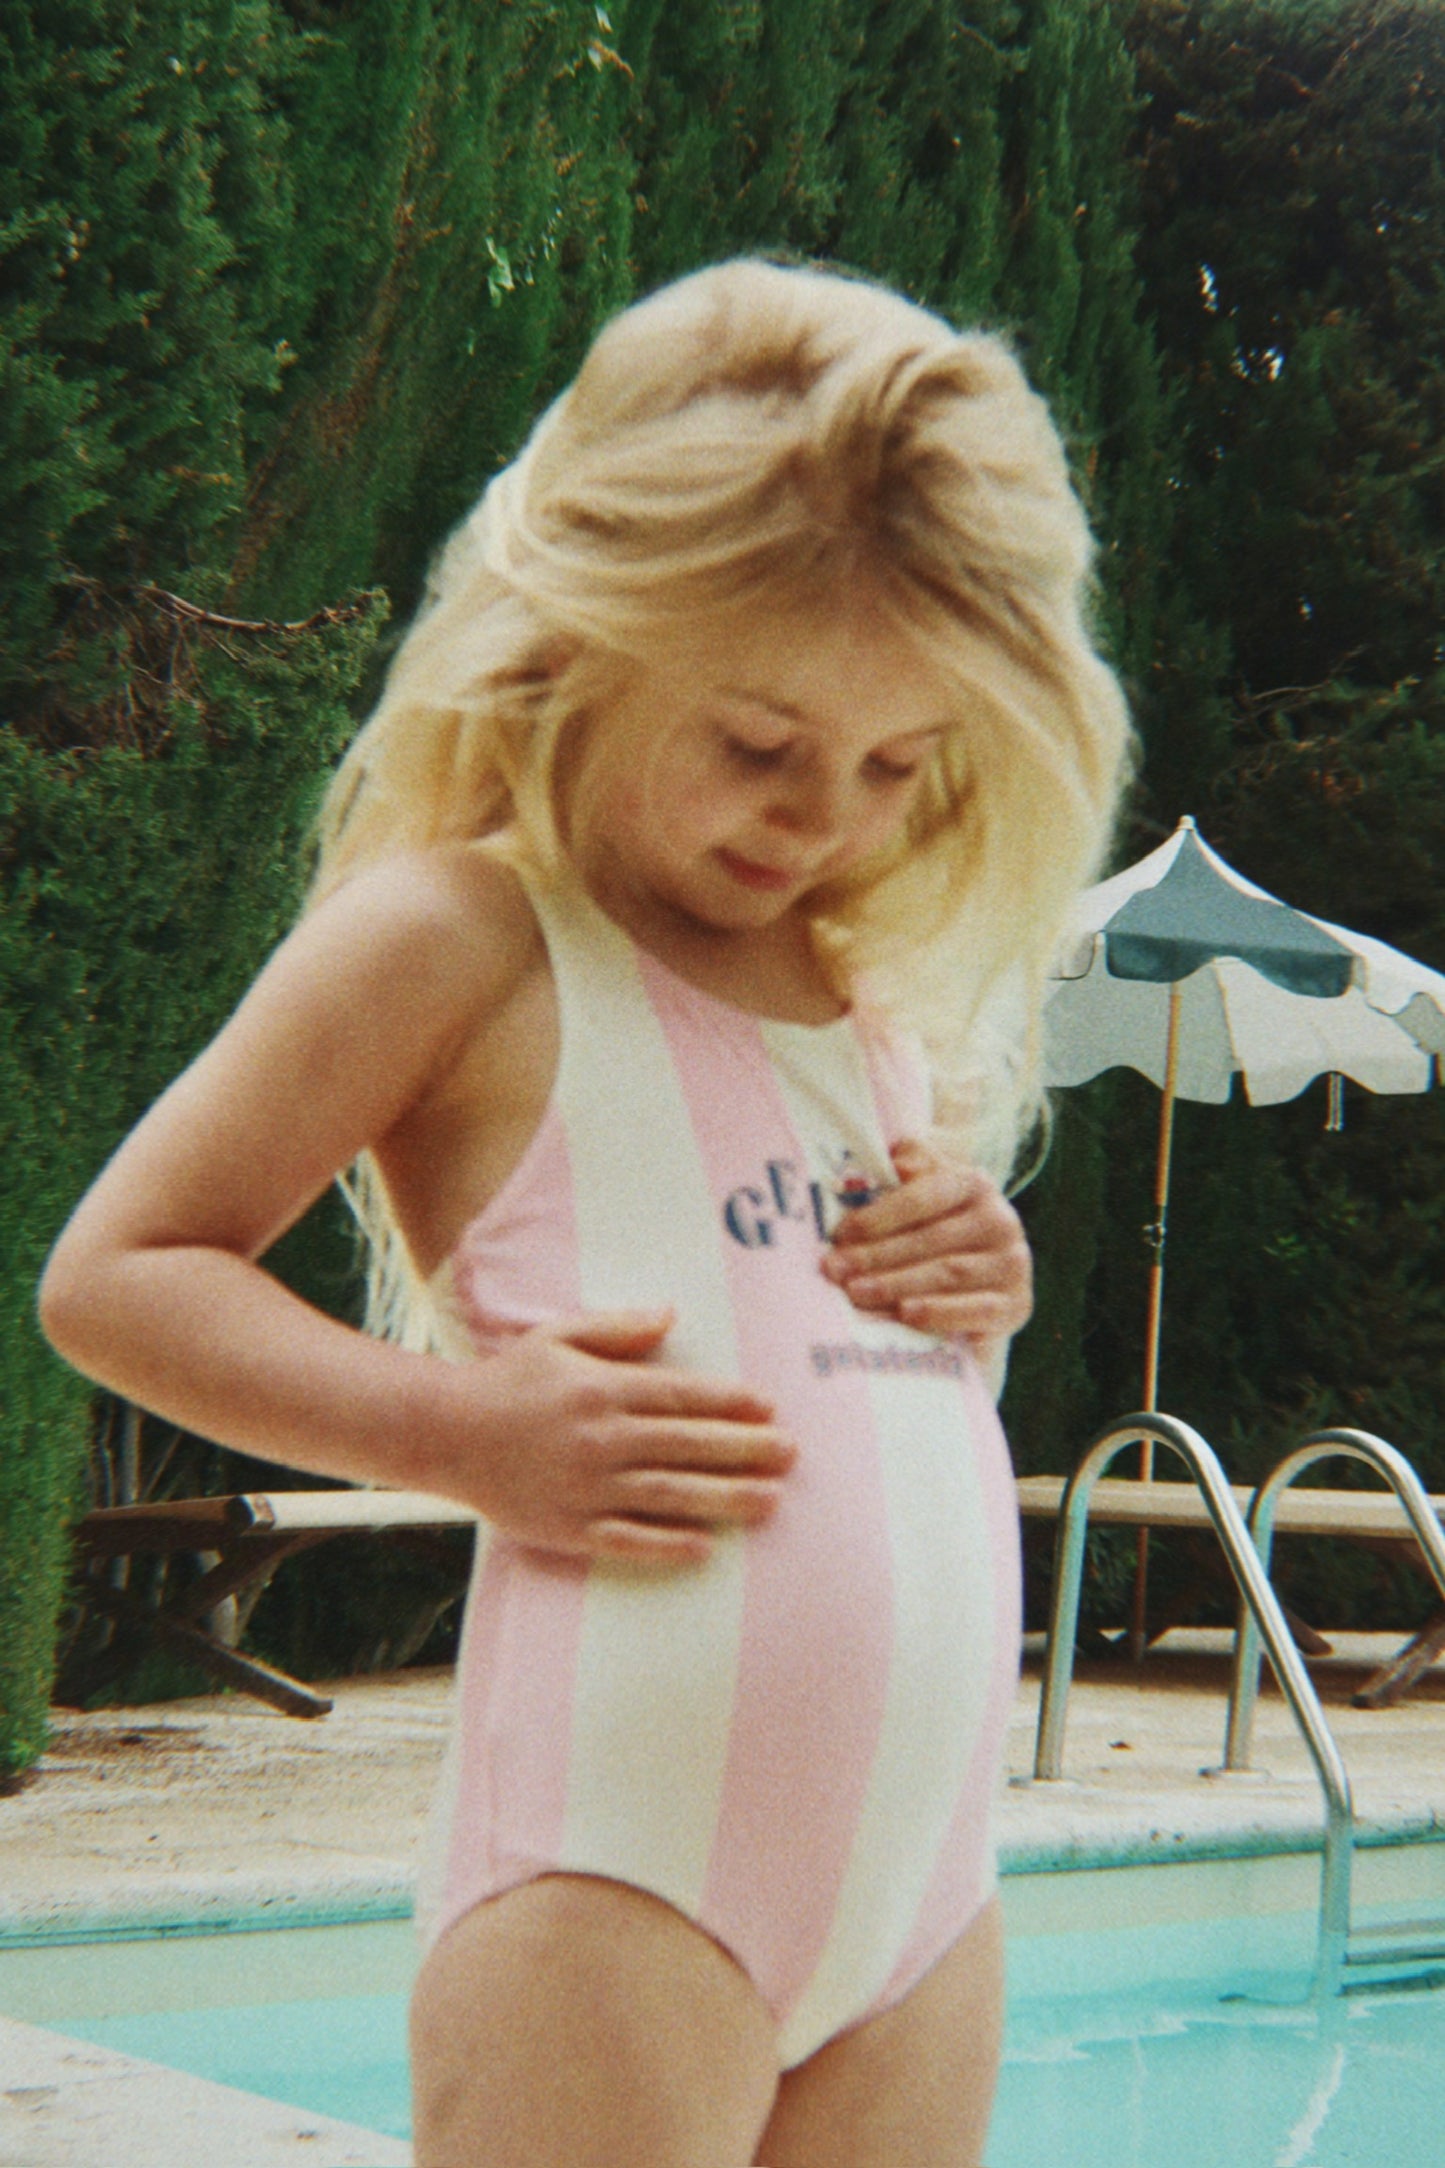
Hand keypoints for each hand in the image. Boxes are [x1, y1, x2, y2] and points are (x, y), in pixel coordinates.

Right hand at [455, 1307, 795, 1564]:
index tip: (769, 1408)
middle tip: (790, 1454)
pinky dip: (667, 1545)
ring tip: (769, 1502)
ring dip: (723, 1498)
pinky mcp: (570, 1526)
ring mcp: (587, 1486)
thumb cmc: (508, 1380)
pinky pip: (627, 1539)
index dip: (728, 1403)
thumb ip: (618, 1329)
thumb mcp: (559, 1337)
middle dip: (744, 1450)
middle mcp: (602, 1438)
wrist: (447, 1433)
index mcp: (603, 1389)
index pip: (680, 1398)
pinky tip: (705, 1547)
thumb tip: (672, 1316)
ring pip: (669, 1494)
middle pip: (687, 1446)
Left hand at [819, 1139, 1032, 1347]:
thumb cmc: (936, 1235)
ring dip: (896, 1285)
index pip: (924, 1197)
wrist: (980, 1290)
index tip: (840, 1233)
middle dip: (876, 1256)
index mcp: (975, 1185)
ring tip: (856, 1293)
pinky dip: (939, 1313)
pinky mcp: (1015, 1306)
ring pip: (948, 1274)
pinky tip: (906, 1315)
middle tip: (834, 1269)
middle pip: (931, 1239)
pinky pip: (976, 1310)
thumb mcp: (924, 1197)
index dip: (880, 1215)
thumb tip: (897, 1161)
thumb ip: (909, 1171)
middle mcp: (1000, 1221)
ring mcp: (1011, 1265)